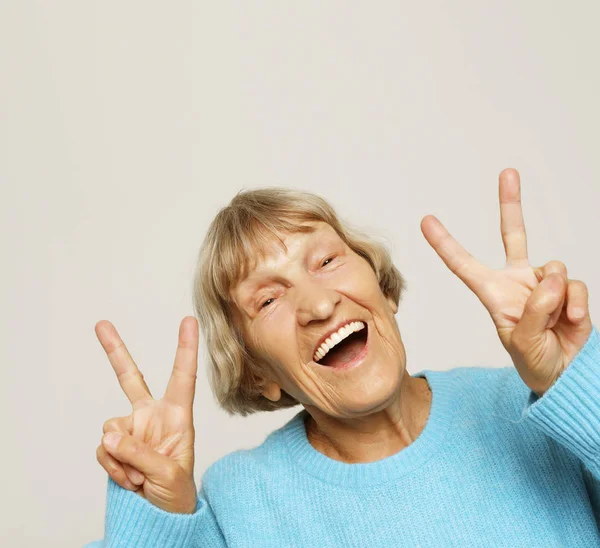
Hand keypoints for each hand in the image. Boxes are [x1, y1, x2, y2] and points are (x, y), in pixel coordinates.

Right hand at [94, 317, 199, 513]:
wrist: (160, 516)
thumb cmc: (177, 492)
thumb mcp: (169, 474)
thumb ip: (141, 453)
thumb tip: (110, 436)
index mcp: (177, 415)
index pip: (183, 376)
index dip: (186, 348)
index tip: (189, 320)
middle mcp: (152, 416)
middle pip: (130, 378)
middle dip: (115, 351)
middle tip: (101, 324)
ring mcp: (131, 430)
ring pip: (111, 430)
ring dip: (124, 459)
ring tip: (142, 477)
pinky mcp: (114, 446)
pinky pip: (103, 450)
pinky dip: (114, 468)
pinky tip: (130, 479)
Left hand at [420, 168, 592, 396]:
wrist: (566, 372)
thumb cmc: (534, 361)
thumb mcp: (523, 344)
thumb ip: (533, 312)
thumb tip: (551, 280)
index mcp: (492, 293)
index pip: (464, 264)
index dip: (445, 243)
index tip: (426, 221)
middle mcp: (517, 281)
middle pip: (514, 234)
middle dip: (511, 202)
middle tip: (508, 172)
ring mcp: (545, 283)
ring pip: (553, 268)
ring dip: (555, 297)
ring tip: (554, 322)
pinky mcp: (570, 289)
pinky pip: (575, 285)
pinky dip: (576, 304)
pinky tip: (572, 320)